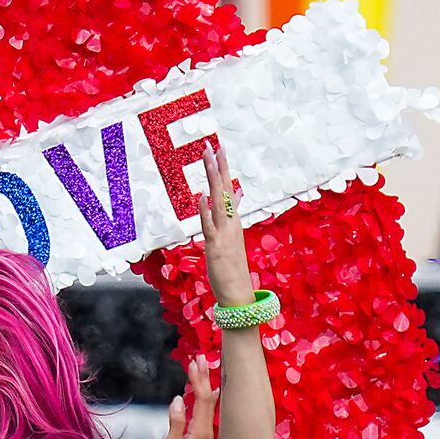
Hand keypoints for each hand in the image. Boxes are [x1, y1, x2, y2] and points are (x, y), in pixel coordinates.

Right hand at [155, 355, 217, 438]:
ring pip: (207, 403)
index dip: (198, 379)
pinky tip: (202, 392)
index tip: (194, 362)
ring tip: (200, 369)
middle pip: (208, 397)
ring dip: (203, 384)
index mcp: (200, 430)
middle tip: (199, 357)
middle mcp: (206, 429)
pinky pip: (203, 410)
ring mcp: (204, 433)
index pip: (202, 398)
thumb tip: (177, 400)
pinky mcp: (200, 437)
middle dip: (203, 376)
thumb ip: (174, 424)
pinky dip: (202, 396)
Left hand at [197, 134, 257, 306]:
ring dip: (213, 181)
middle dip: (218, 167)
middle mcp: (231, 223)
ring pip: (219, 202)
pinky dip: (206, 211)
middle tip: (212, 145)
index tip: (219, 149)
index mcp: (233, 220)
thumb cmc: (232, 266)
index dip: (223, 169)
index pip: (229, 189)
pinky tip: (202, 196)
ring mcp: (224, 234)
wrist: (238, 293)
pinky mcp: (216, 247)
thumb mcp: (232, 235)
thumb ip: (234, 212)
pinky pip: (210, 226)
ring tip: (209, 161)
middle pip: (224, 190)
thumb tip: (238, 193)